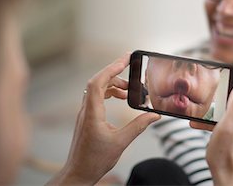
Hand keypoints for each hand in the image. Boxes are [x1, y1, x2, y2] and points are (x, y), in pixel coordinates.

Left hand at [47, 53, 160, 184]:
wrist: (78, 173)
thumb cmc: (94, 160)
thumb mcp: (121, 142)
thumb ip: (138, 126)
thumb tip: (154, 115)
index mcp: (92, 113)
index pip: (99, 82)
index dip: (112, 67)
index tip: (126, 58)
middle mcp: (86, 110)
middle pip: (98, 81)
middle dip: (115, 71)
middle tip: (130, 66)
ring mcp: (85, 113)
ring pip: (97, 89)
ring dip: (113, 84)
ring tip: (129, 89)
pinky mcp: (87, 118)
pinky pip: (97, 97)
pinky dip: (109, 92)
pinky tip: (120, 98)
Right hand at [205, 72, 232, 185]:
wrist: (229, 177)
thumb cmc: (226, 154)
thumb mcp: (227, 126)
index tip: (225, 72)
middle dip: (226, 87)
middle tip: (211, 89)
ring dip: (218, 104)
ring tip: (203, 110)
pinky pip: (229, 117)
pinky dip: (217, 117)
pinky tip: (202, 124)